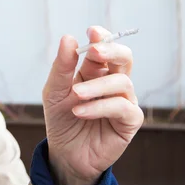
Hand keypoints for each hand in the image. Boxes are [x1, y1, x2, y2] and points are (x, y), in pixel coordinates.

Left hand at [42, 26, 142, 184]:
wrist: (65, 153)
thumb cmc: (61, 118)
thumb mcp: (54, 91)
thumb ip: (62, 67)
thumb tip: (69, 38)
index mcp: (95, 71)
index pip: (105, 47)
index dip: (102, 37)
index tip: (91, 31)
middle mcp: (112, 82)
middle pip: (124, 57)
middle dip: (111, 51)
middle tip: (95, 52)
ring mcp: (124, 100)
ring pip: (122, 82)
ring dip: (96, 86)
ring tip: (75, 95)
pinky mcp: (130, 121)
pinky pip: (122, 107)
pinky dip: (100, 107)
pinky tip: (80, 111)